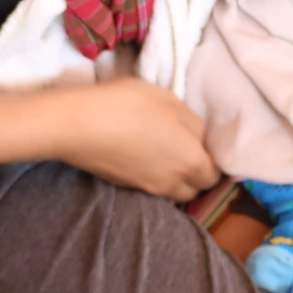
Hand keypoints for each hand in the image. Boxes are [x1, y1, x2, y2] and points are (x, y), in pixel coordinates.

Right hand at [51, 78, 216, 201]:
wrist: (77, 126)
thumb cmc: (129, 106)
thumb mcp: (170, 100)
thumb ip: (191, 122)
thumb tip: (196, 136)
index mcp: (191, 161)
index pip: (214, 175)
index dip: (211, 161)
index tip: (200, 144)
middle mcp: (171, 182)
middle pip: (192, 190)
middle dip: (193, 176)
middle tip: (182, 151)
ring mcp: (143, 187)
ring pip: (168, 191)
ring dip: (170, 179)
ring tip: (159, 156)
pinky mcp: (120, 185)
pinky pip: (145, 186)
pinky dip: (147, 176)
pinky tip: (135, 156)